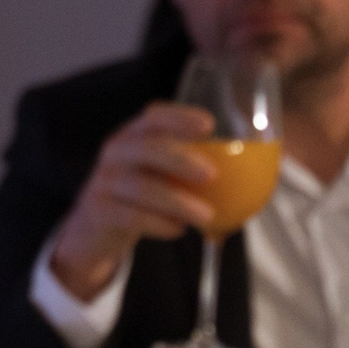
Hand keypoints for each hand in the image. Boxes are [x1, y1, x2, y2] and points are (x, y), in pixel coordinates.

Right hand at [46, 100, 216, 302]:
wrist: (92, 231)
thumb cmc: (139, 198)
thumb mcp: (158, 176)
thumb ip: (192, 170)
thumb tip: (256, 174)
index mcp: (133, 136)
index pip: (153, 116)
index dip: (179, 117)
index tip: (210, 125)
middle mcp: (115, 153)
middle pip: (145, 147)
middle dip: (179, 157)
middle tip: (212, 173)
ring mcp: (103, 182)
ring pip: (140, 186)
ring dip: (176, 200)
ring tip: (206, 216)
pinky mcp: (99, 212)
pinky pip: (130, 216)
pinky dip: (158, 224)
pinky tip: (178, 231)